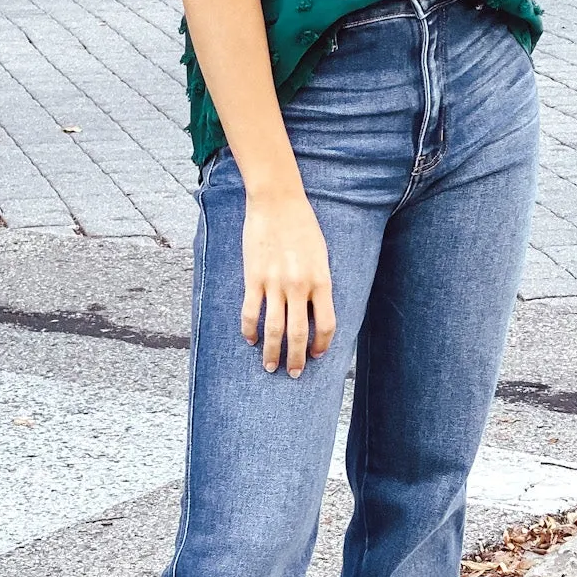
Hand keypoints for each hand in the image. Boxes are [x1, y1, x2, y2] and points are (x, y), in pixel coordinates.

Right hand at [240, 191, 335, 378]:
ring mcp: (274, 283)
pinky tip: (251, 339)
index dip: (321, 344)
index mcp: (321, 280)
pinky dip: (250, 330)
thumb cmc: (303, 225)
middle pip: (299, 333)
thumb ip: (319, 283)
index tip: (315, 354)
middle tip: (293, 373)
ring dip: (273, 352)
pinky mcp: (253, 278)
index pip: (326, 324)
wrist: (277, 202)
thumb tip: (314, 311)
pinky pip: (251, 312)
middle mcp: (299, 286)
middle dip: (296, 358)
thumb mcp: (321, 255)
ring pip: (274, 329)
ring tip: (270, 366)